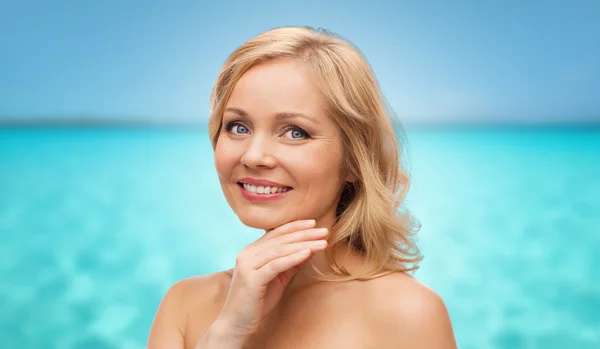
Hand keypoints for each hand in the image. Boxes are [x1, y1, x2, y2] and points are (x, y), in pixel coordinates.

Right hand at [216, 219, 327, 340]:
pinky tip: (308, 252)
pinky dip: (293, 257)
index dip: (295, 226)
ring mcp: (248, 265)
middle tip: (324, 230)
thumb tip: (309, 249)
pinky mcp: (252, 278)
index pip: (276, 233)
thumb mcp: (277, 279)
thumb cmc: (257, 302)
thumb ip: (290, 264)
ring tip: (322, 242)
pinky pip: (276, 265)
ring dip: (304, 244)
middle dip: (304, 234)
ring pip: (280, 250)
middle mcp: (247, 254)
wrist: (236, 324)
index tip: (314, 223)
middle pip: (280, 239)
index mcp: (251, 251)